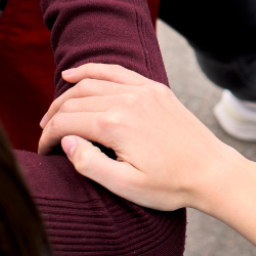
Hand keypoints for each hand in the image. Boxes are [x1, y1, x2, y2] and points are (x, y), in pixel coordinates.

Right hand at [37, 63, 246, 211]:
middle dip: (54, 118)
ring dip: (68, 96)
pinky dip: (92, 70)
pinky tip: (73, 75)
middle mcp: (128, 100)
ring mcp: (143, 91)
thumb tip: (66, 141)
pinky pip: (117, 72)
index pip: (66, 123)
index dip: (48, 138)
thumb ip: (89, 164)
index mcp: (116, 125)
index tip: (43, 154)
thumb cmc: (170, 185)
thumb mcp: (126, 186)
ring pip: (92, 83)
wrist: (211, 172)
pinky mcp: (155, 89)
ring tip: (53, 113)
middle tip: (45, 136)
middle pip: (75, 101)